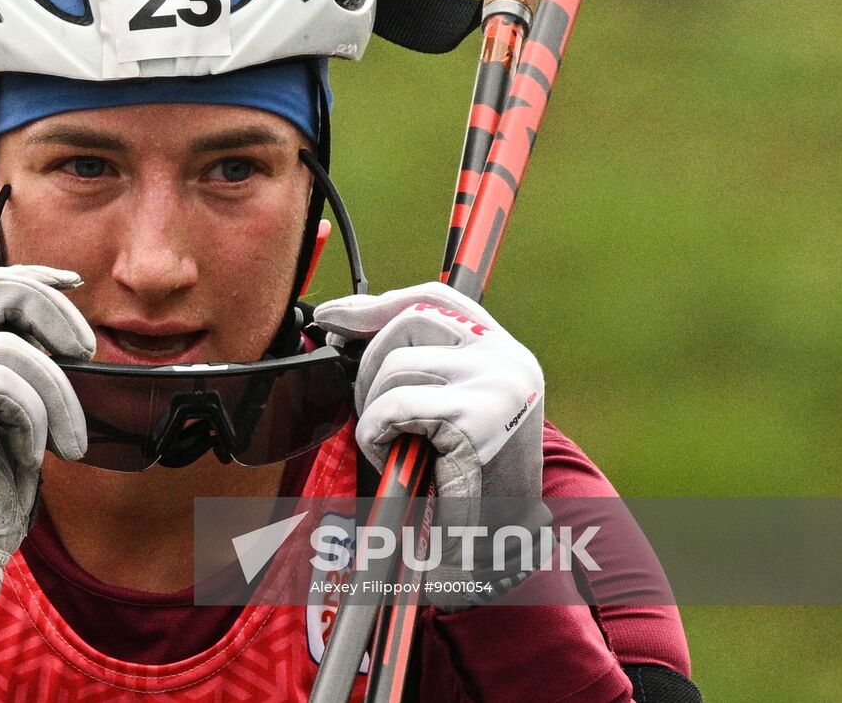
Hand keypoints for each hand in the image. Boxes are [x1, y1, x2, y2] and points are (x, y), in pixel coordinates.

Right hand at [0, 265, 94, 657]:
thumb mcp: (15, 420)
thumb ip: (22, 372)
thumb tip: (65, 338)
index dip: (27, 276)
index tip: (74, 283)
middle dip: (47, 308)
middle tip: (85, 349)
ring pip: (8, 347)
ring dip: (56, 393)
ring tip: (70, 441)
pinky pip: (0, 384)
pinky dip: (30, 418)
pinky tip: (28, 455)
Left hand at [313, 282, 547, 603]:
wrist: (508, 542)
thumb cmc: (468, 478)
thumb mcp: (452, 408)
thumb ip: (418, 365)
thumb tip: (342, 321)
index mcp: (502, 351)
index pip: (436, 299)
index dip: (377, 303)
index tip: (333, 316)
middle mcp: (507, 359)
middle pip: (407, 324)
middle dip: (368, 365)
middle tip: (371, 414)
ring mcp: (495, 386)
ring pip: (395, 367)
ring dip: (373, 411)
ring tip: (392, 446)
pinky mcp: (476, 421)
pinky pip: (393, 408)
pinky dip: (377, 435)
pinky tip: (397, 461)